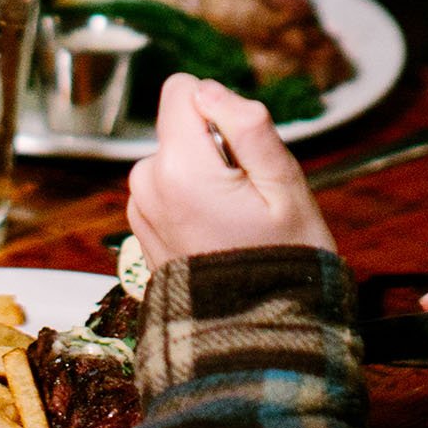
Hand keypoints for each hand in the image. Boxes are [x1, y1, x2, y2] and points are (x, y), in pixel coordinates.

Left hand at [126, 74, 333, 265]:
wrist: (257, 338)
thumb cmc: (283, 263)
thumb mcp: (286, 187)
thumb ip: (248, 127)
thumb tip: (209, 90)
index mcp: (178, 168)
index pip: (182, 89)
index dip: (220, 109)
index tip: (245, 153)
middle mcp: (147, 184)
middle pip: (180, 125)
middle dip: (215, 145)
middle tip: (249, 195)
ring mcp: (140, 210)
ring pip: (176, 156)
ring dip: (204, 175)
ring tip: (235, 218)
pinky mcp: (142, 228)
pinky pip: (167, 187)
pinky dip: (190, 199)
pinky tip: (217, 233)